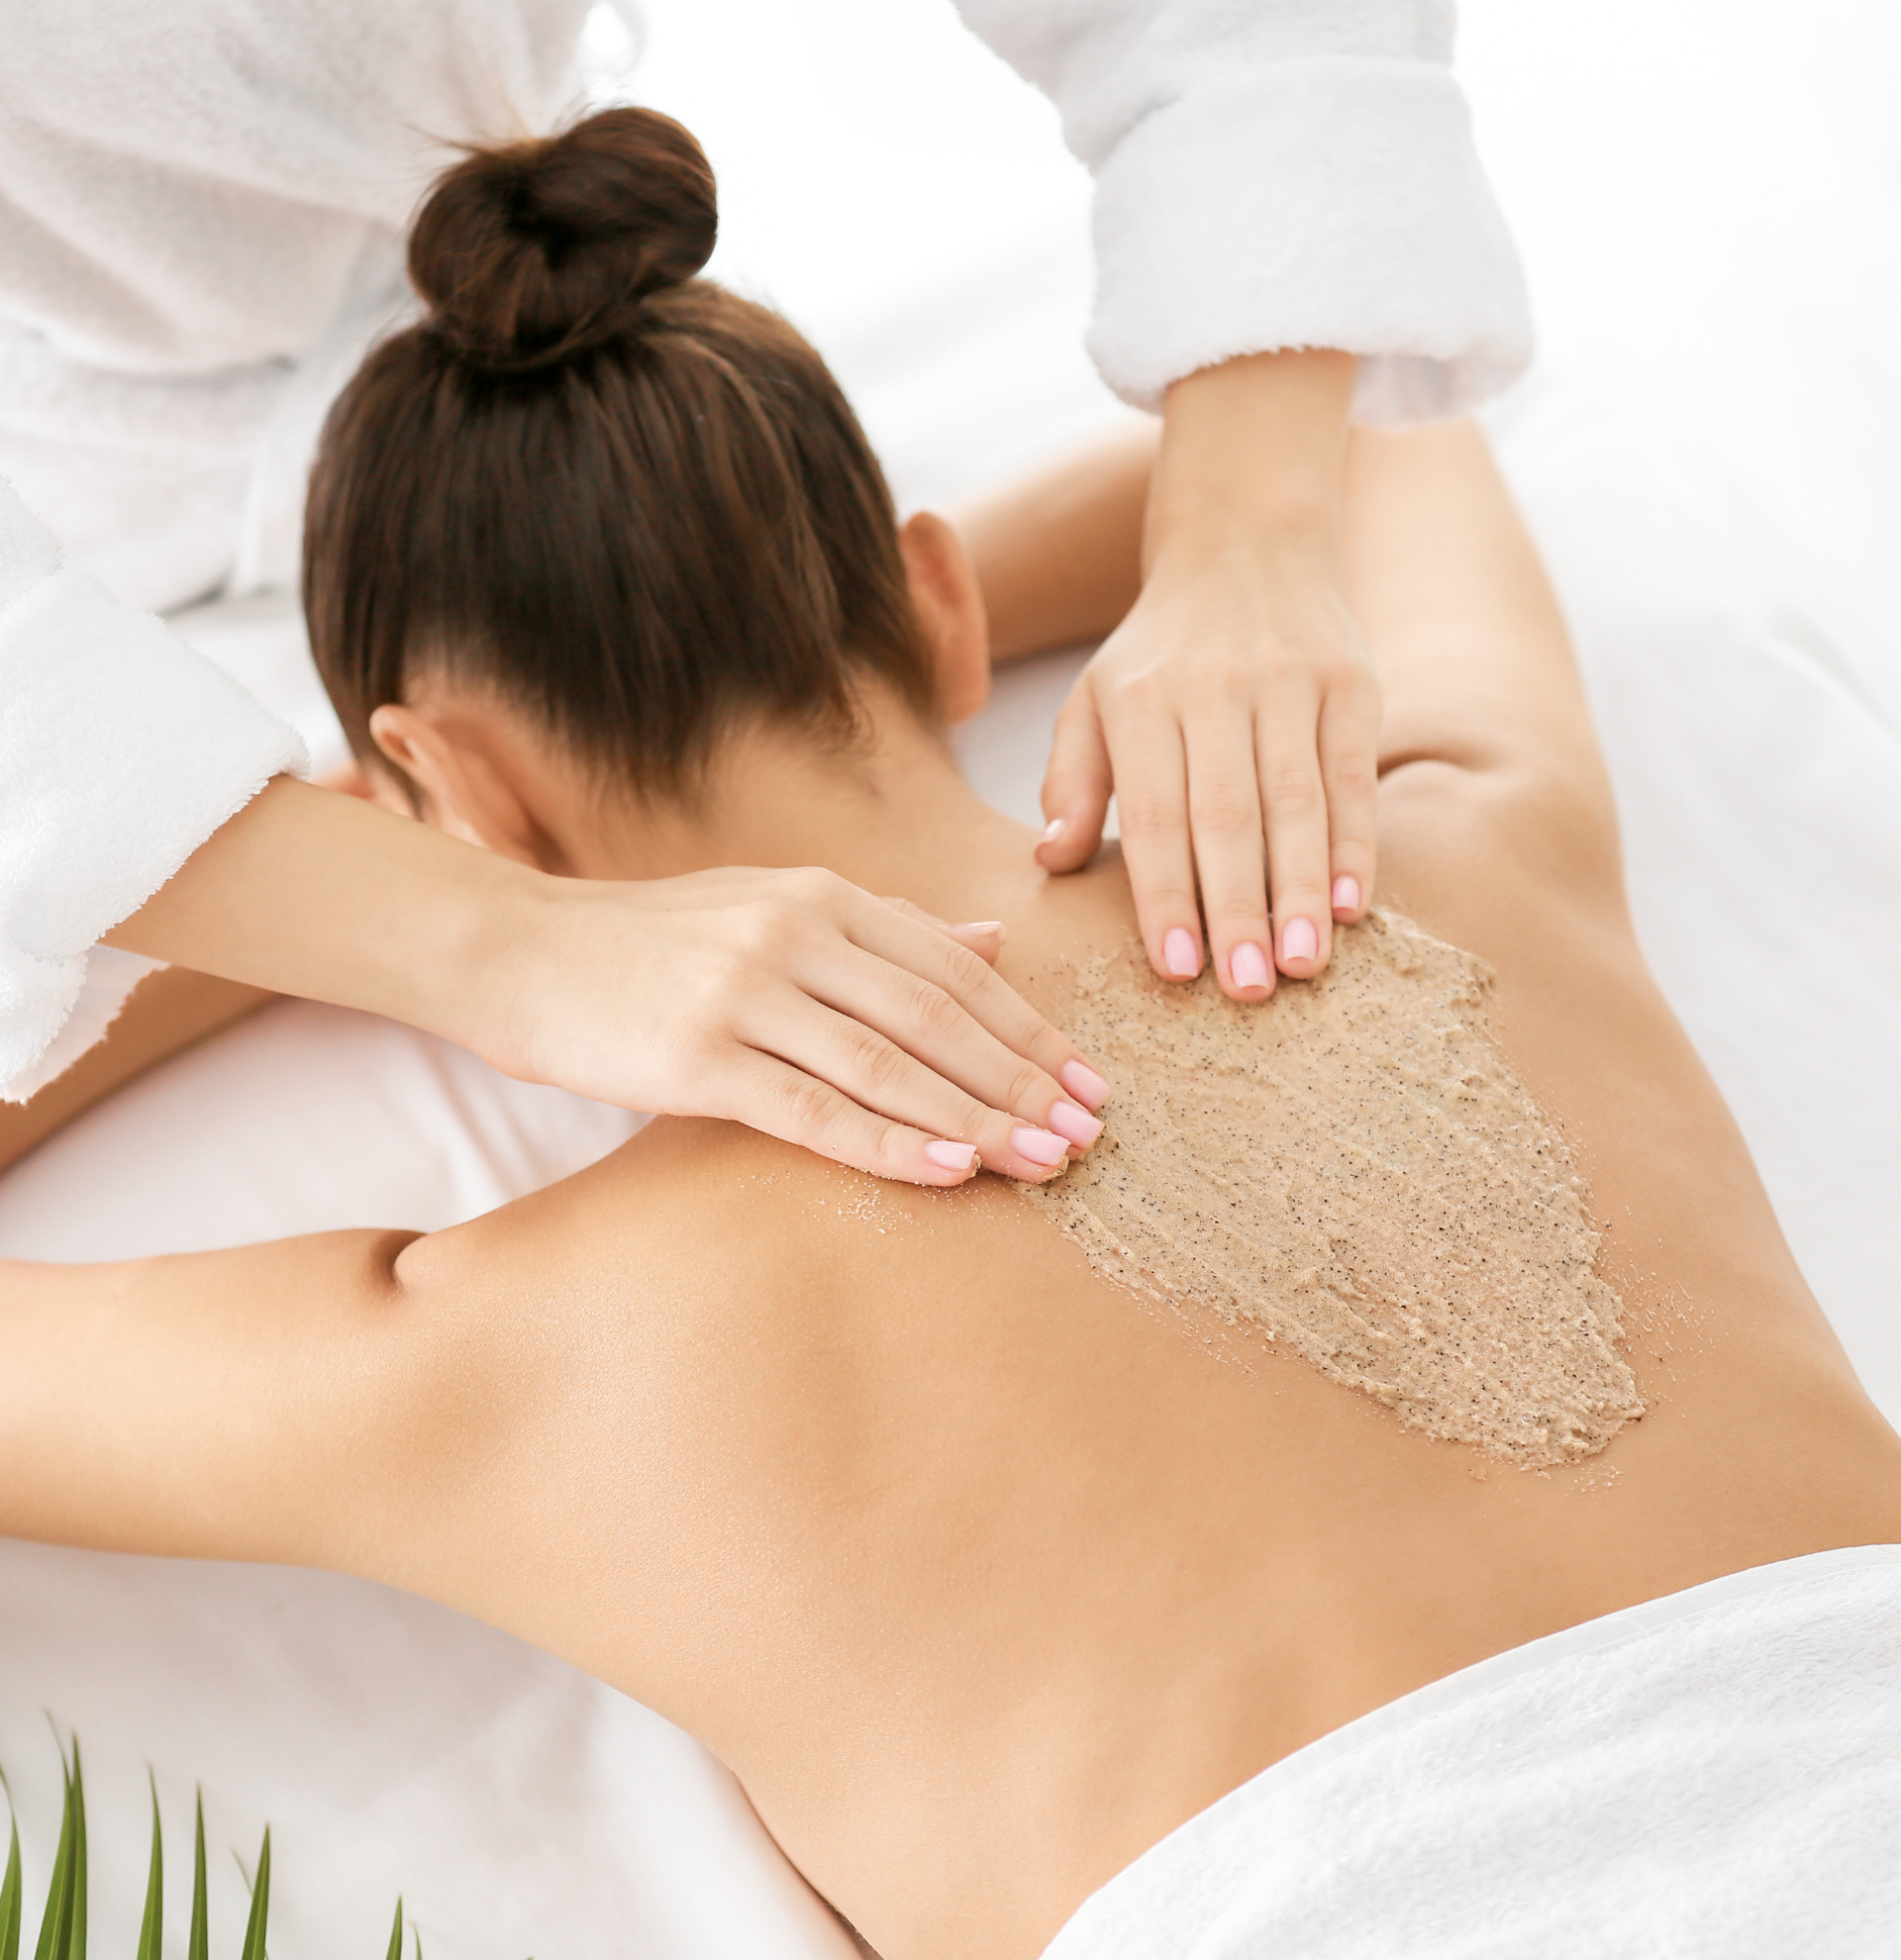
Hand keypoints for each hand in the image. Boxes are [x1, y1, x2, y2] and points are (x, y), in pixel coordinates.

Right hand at [477, 864, 1109, 1185]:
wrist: (519, 950)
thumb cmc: (652, 940)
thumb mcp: (774, 906)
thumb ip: (886, 928)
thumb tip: (993, 941)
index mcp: (823, 896)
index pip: (954, 970)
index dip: (1029, 1031)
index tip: (1088, 1083)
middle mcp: (795, 933)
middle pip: (938, 1016)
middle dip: (1023, 1081)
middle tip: (1087, 1136)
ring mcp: (746, 992)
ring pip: (890, 1064)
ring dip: (976, 1118)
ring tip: (1041, 1162)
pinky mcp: (697, 1057)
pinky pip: (814, 1108)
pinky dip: (889, 1141)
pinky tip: (948, 1170)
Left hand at [1034, 351, 1380, 998]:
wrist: (1246, 538)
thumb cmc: (1158, 651)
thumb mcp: (1093, 698)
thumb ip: (1071, 779)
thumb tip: (1052, 859)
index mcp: (1141, 699)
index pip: (1152, 814)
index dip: (1165, 895)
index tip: (1177, 972)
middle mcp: (1216, 688)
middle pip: (1228, 816)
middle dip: (1237, 910)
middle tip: (1247, 991)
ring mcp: (1290, 681)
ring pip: (1299, 802)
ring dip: (1303, 891)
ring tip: (1305, 966)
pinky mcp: (1353, 681)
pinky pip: (1356, 775)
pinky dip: (1356, 844)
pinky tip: (1354, 906)